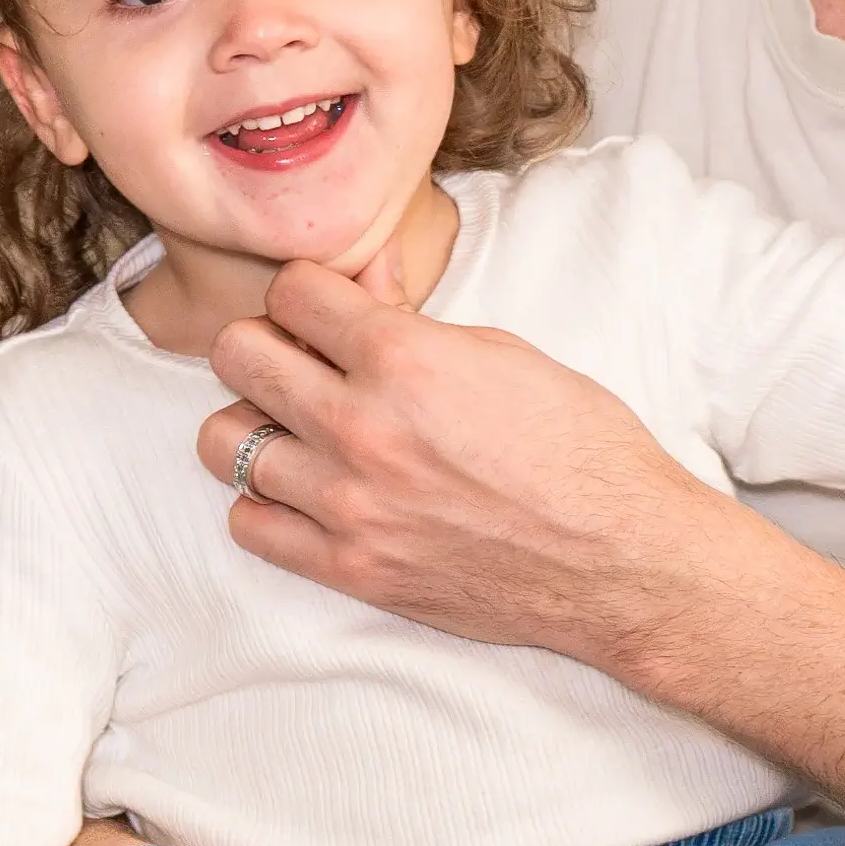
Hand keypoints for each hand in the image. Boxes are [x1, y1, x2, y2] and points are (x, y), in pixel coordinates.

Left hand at [203, 255, 754, 669]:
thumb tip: (368, 278)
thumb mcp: (509, 355)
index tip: (325, 313)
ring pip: (224, 442)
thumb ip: (419, 321)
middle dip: (266, 346)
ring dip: (260, 427)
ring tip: (302, 434)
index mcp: (405, 358)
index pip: (291, 291)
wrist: (621, 560)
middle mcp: (361, 426)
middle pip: (237, 355)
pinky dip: (267, 505)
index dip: (309, 295)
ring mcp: (348, 503)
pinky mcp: (350, 568)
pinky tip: (309, 495)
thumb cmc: (582, 451)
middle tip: (301, 364)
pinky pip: (249, 524)